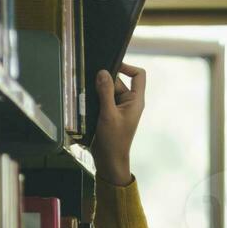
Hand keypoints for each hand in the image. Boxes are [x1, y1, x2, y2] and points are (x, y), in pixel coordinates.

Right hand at [90, 63, 144, 186]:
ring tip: (89, 99)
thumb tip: (103, 72)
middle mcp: (129, 102)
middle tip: (91, 87)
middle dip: (105, 82)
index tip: (111, 67)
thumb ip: (106, 92)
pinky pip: (102, 99)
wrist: (109, 160)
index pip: (139, 75)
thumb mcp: (108, 114)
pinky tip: (87, 104)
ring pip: (107, 90)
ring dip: (98, 91)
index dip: (127, 67)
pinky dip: (95, 99)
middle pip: (118, 81)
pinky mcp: (109, 113)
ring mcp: (119, 108)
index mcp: (135, 101)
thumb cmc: (113, 141)